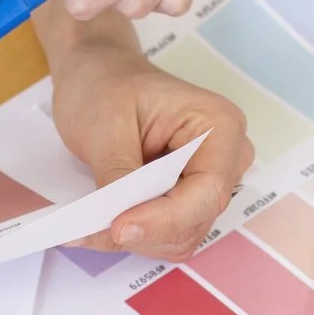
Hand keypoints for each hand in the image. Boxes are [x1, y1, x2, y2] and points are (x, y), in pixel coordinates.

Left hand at [48, 25, 255, 259]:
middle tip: (87, 230)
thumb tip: (119, 226)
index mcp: (220, 127)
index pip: (207, 191)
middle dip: (144, 231)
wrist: (98, 76)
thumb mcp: (104, 126)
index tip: (117, 228)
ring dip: (135, 238)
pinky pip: (167, 234)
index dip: (164, 218)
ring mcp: (208, 183)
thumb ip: (118, 177)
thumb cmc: (105, 85)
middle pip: (196, 220)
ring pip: (180, 235)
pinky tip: (102, 221)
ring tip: (88, 225)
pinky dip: (134, 235)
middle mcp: (226, 159)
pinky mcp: (187, 200)